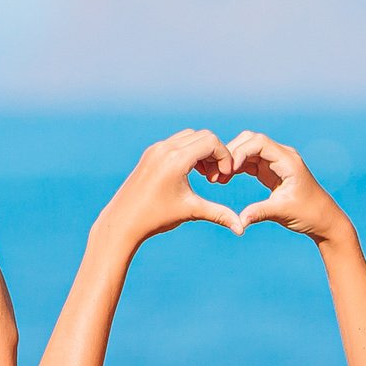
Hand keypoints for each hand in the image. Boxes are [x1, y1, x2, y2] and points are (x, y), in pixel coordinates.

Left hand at [98, 129, 245, 244]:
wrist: (123, 221)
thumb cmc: (157, 217)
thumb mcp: (191, 212)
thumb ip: (219, 215)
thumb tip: (242, 230)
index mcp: (176, 160)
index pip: (211, 142)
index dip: (225, 157)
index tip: (226, 176)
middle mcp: (165, 148)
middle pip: (203, 136)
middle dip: (215, 153)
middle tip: (216, 176)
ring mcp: (156, 149)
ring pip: (190, 137)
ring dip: (202, 151)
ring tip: (205, 175)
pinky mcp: (150, 153)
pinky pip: (177, 142)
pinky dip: (189, 152)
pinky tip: (191, 173)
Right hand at [228, 132, 348, 241]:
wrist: (323, 219)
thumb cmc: (309, 214)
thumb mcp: (283, 212)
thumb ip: (259, 213)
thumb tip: (239, 222)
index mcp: (288, 160)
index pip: (259, 143)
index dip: (240, 152)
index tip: (228, 170)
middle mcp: (282, 156)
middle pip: (251, 141)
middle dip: (232, 152)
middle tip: (217, 172)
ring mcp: (276, 162)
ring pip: (248, 150)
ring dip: (232, 160)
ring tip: (218, 178)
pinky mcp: (271, 171)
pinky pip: (250, 162)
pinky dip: (237, 168)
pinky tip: (225, 179)